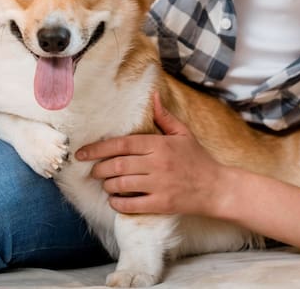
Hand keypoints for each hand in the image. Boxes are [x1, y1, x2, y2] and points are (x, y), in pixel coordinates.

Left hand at [76, 92, 224, 215]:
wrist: (217, 188)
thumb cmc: (198, 159)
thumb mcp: (183, 134)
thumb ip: (164, 117)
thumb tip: (153, 95)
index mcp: (159, 145)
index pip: (122, 144)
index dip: (98, 148)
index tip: (82, 153)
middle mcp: (156, 164)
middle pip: (117, 165)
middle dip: (99, 169)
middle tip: (93, 171)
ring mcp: (158, 185)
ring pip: (121, 185)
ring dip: (107, 185)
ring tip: (105, 183)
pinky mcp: (161, 204)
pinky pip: (131, 205)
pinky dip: (118, 203)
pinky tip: (115, 200)